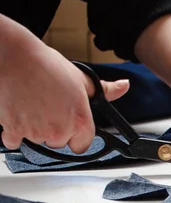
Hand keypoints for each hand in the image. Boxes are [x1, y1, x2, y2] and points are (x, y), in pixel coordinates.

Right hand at [0, 31, 128, 152]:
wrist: (14, 57)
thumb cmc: (47, 65)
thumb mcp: (82, 79)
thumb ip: (105, 90)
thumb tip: (124, 86)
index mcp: (80, 121)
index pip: (83, 146)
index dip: (76, 136)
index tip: (70, 126)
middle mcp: (60, 131)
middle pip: (59, 143)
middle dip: (54, 131)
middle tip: (48, 109)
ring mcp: (36, 133)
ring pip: (38, 141)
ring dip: (34, 129)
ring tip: (33, 106)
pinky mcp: (14, 131)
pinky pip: (13, 142)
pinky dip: (13, 132)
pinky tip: (17, 113)